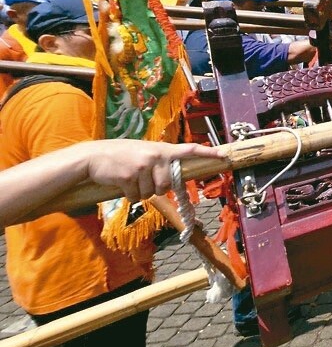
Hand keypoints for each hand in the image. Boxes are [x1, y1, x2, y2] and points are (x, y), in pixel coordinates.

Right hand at [84, 141, 224, 202]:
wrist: (94, 157)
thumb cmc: (121, 156)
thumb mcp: (144, 152)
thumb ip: (160, 161)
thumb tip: (172, 179)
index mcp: (161, 149)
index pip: (189, 150)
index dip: (207, 153)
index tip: (223, 155)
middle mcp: (155, 156)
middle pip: (167, 185)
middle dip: (155, 188)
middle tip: (141, 179)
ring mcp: (142, 166)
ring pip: (151, 193)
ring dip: (140, 192)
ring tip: (129, 179)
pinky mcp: (129, 176)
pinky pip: (136, 197)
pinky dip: (129, 196)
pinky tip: (121, 183)